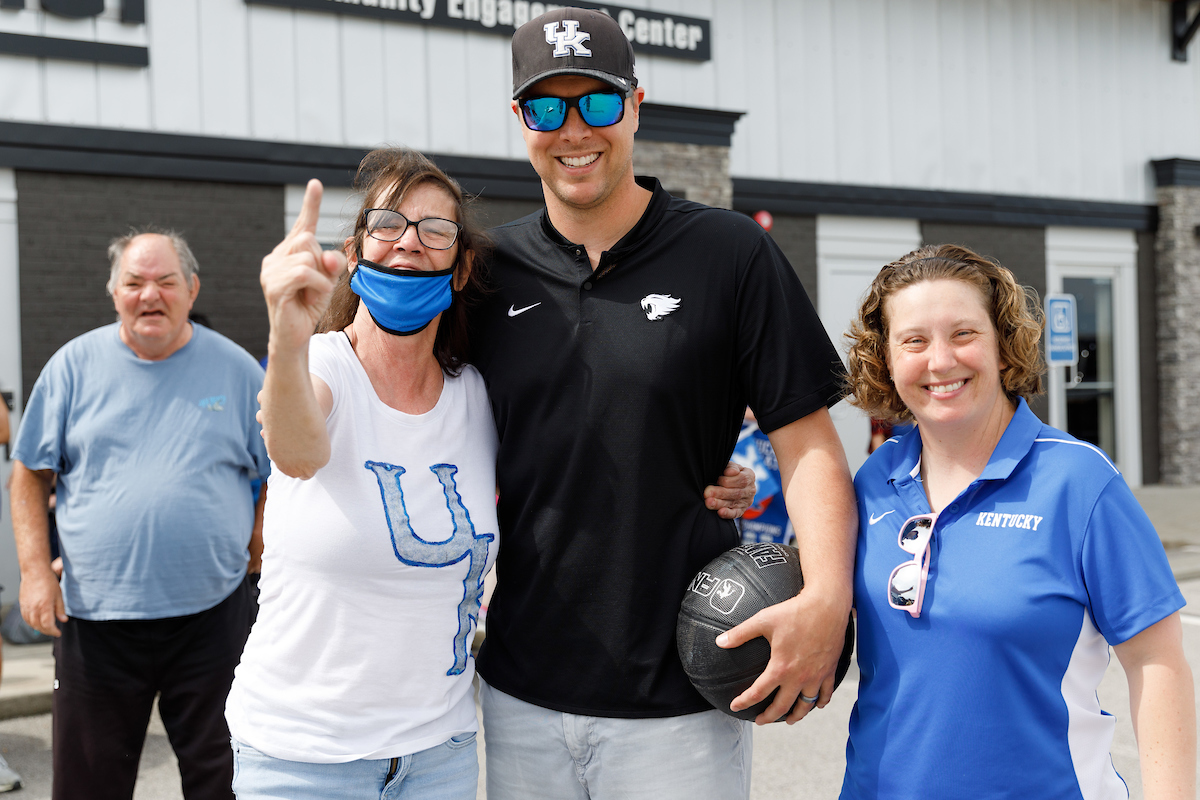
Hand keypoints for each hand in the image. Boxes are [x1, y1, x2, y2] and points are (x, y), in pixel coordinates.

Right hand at [19, 566, 66, 636]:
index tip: (58, 633)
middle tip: (54, 631)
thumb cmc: (48, 581)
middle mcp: (33, 608)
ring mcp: (26, 607)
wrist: (35, 572)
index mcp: (44, 606)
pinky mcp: (22, 604)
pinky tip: (37, 622)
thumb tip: (63, 620)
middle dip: (47, 631)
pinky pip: (25, 618)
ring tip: (47, 628)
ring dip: (39, 628)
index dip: (53, 631)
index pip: (48, 625)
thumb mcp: (58, 595)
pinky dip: (31, 623)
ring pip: (31, 623)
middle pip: (39, 626)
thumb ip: (60, 609)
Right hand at [260, 179, 346, 354]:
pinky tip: (311, 299)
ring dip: (321, 279)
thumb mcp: (328, 281)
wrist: (295, 336)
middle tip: (317, 287)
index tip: (316, 183)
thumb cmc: (309, 307)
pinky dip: (317, 286)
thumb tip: (329, 255)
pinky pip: (305, 273)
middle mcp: (276, 257)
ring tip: (311, 295)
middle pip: (308, 240)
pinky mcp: (273, 285)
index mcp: (289, 253)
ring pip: (308, 257)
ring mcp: (271, 270)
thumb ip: (332, 264)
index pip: (302, 226)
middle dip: (322, 264)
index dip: (310, 204)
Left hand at [704, 462, 755, 518]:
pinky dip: (728, 514)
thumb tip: (730, 471)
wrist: (729, 483)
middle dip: (721, 492)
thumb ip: (730, 467)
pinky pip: (735, 513)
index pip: (742, 479)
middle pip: (737, 492)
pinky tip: (720, 512)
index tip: (717, 479)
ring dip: (720, 503)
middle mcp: (750, 489)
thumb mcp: (730, 466)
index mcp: (749, 476)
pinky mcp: (741, 511)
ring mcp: (747, 501)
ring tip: (709, 502)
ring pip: (733, 503)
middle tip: (707, 492)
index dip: (729, 480)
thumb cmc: (727, 472)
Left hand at [716, 587, 848, 724]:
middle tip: (760, 721)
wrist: (827, 606)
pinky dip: (820, 702)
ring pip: (806, 705)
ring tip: (789, 720)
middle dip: (769, 717)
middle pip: (783, 706)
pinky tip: (817, 704)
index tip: (736, 706)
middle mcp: (799, 677)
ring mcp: (816, 675)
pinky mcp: (830, 670)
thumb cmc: (794, 611)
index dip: (744, 702)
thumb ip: (740, 633)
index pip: (758, 693)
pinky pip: (826, 693)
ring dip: (796, 715)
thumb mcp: (763, 620)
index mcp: (781, 668)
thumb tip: (720, 641)